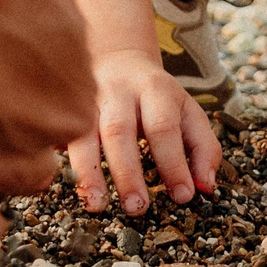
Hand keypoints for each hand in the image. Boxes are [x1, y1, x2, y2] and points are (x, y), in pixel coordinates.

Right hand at [66, 49, 220, 216]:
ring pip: (83, 133)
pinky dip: (65, 161)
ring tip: (97, 206)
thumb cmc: (158, 97)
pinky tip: (74, 188)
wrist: (117, 59)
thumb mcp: (188, 112)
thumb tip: (206, 187)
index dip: (173, 163)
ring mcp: (87, 99)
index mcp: (156, 89)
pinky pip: (61, 135)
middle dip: (128, 172)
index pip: (164, 127)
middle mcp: (119, 92)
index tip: (183, 196)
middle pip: (119, 130)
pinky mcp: (65, 110)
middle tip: (137, 208)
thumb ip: (203, 148)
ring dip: (89, 172)